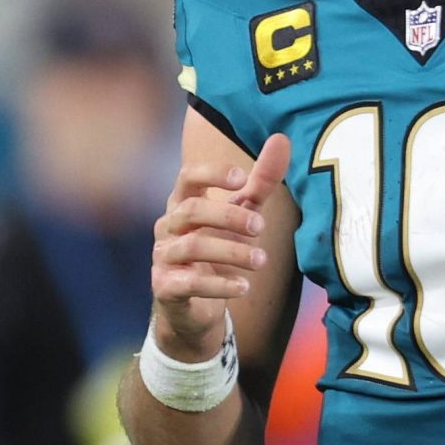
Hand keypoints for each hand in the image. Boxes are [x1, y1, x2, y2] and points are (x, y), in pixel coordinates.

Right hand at [149, 134, 290, 359]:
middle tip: (260, 228)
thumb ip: (260, 181)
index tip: (241, 179)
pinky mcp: (165, 287)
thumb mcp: (243, 215)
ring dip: (231, 252)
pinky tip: (243, 287)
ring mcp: (163, 257)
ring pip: (191, 247)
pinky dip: (219, 285)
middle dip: (228, 217)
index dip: (212, 174)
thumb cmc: (218, 251)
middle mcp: (168, 226)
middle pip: (190, 210)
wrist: (195, 306)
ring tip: (261, 261)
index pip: (188, 176)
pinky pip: (189, 283)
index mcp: (183, 202)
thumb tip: (281, 139)